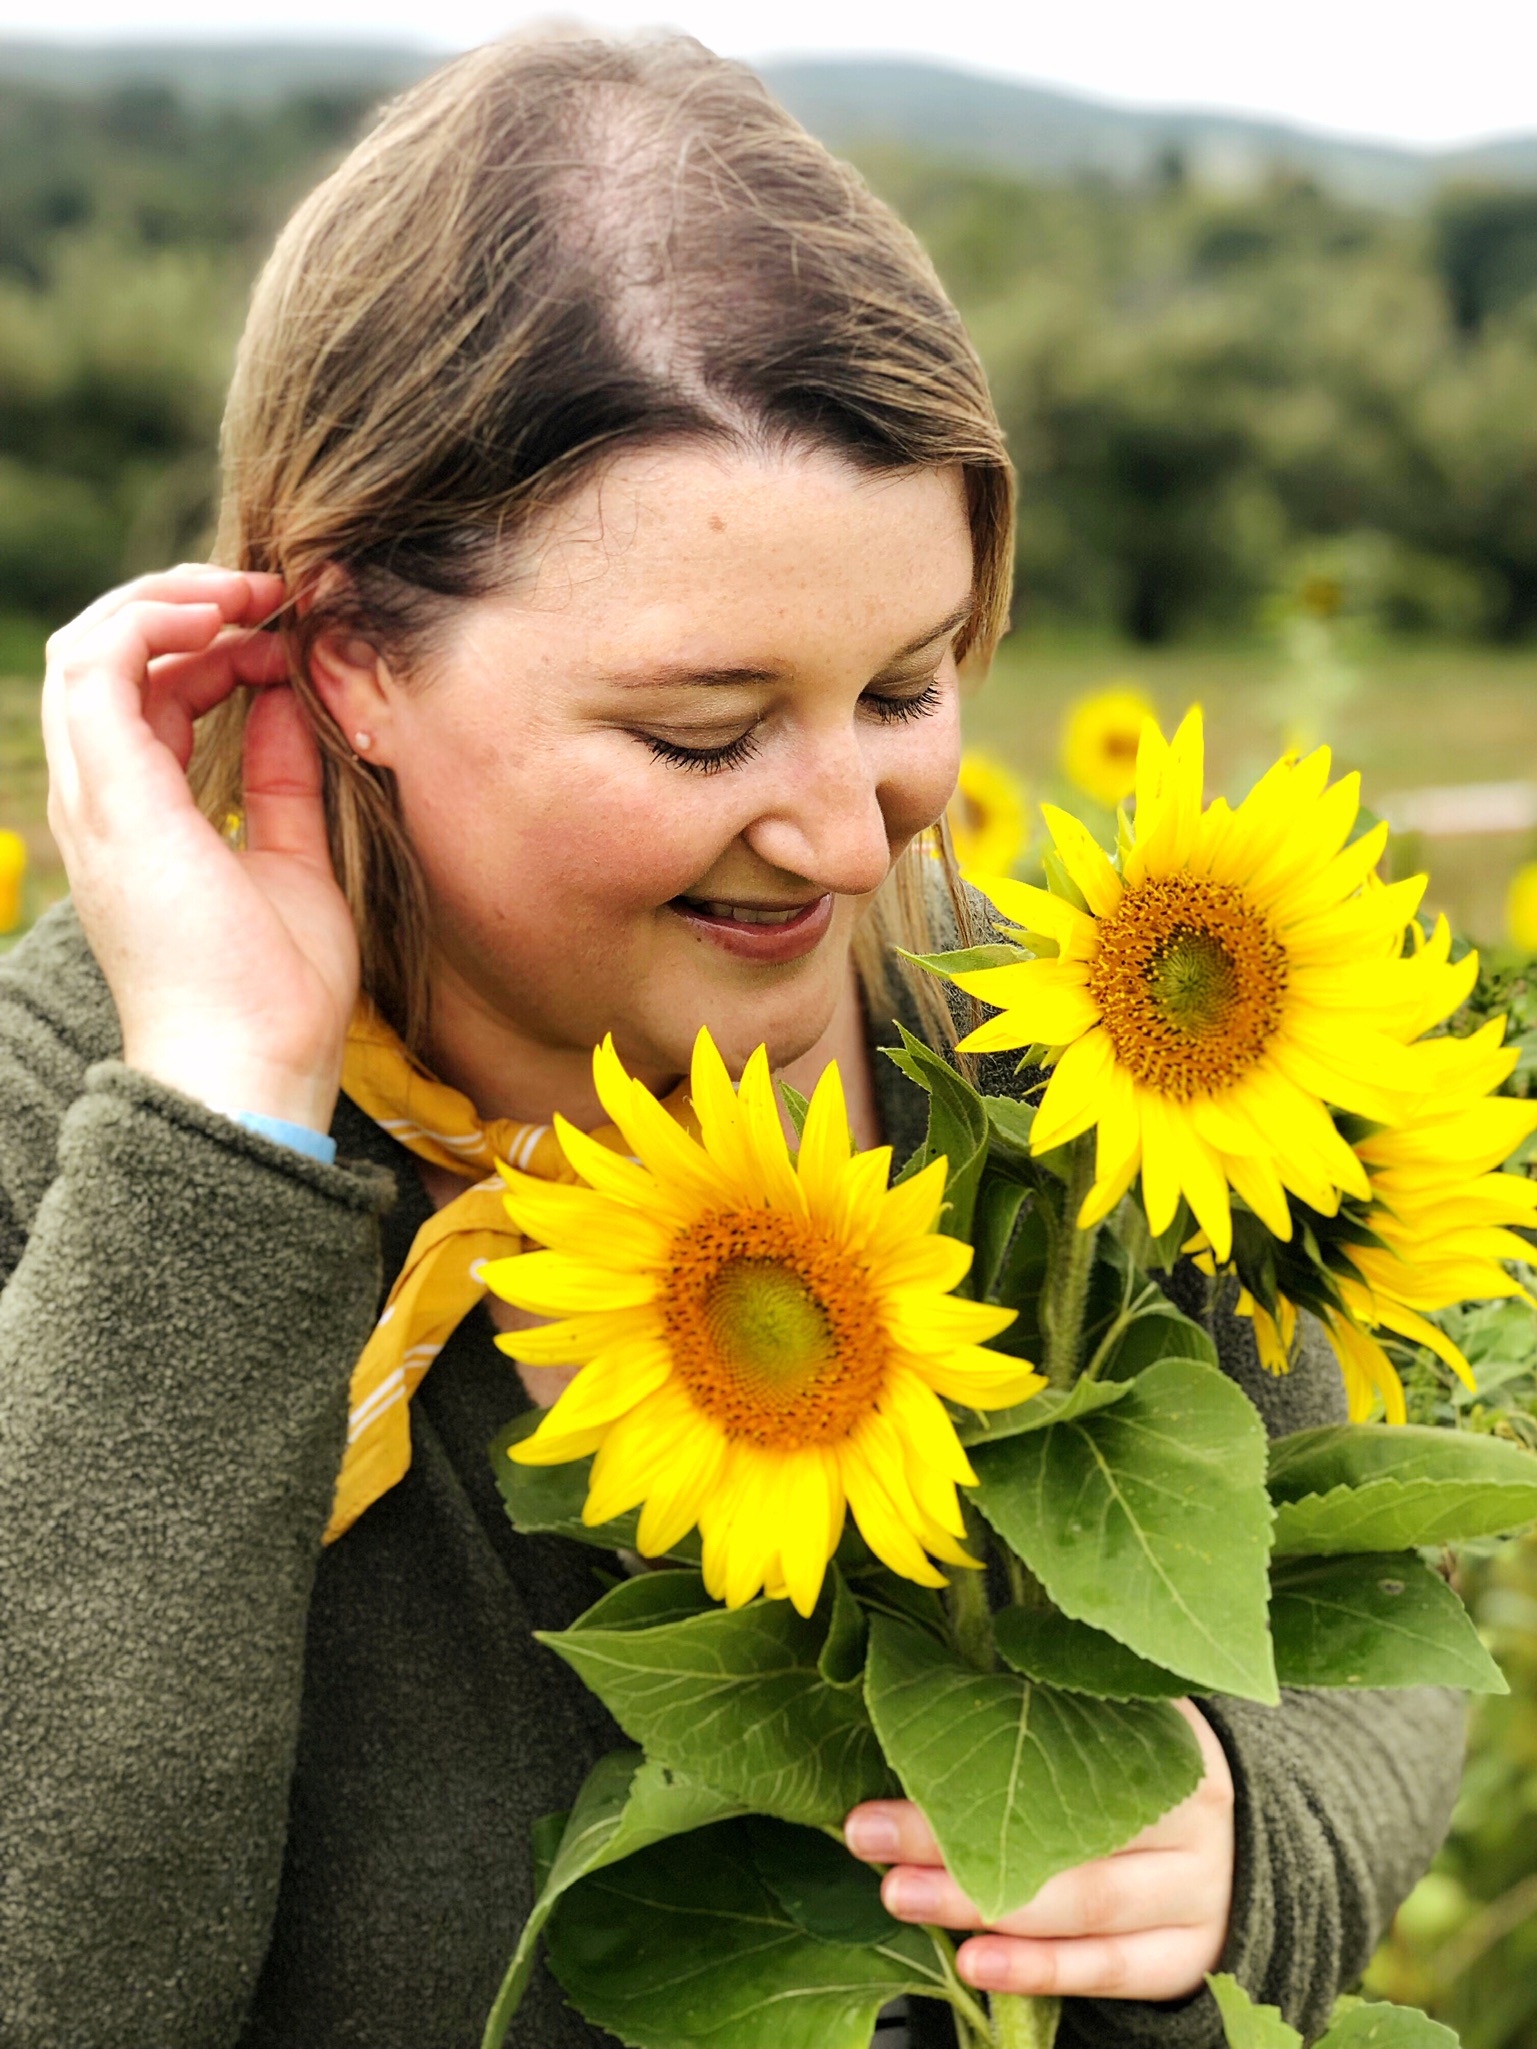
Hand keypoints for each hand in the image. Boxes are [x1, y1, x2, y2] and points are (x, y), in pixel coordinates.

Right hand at [42, 565, 359, 1130]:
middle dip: (183, 608)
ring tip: (246, 593)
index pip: (149, 700)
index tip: (288, 644)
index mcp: (141, 822)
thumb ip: (282, 780)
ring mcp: (98, 800)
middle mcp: (103, 805)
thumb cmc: (279, 993)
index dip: (213, 651)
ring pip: (88, 650)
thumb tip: (286, 701)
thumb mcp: (294, 860)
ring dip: (166, 601)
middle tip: (267, 594)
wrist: (256, 1066)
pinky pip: (97, 669)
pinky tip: (222, 618)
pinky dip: (151, 622)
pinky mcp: (112, 796)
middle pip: (107, 663)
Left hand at [844, 1699, 1233, 2000]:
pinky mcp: (1188, 1957)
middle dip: (954, 1833)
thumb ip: (1043, 1697)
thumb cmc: (1141, 1773)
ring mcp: (1199, 1889)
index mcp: (1165, 1733)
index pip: (1066, 1734)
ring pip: (1082, 1902)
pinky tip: (975, 1964)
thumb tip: (928, 1666)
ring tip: (900, 1893)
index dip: (979, 1743)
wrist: (1243, 1851)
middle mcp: (1193, 1811)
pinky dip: (1039, 1971)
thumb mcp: (1110, 1721)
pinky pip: (1108, 1970)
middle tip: (869, 1832)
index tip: (902, 1743)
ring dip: (979, 1903)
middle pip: (1063, 1823)